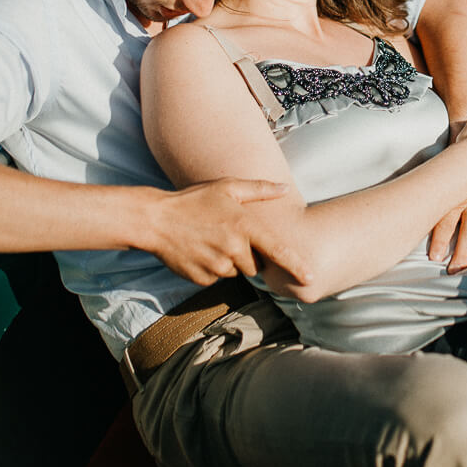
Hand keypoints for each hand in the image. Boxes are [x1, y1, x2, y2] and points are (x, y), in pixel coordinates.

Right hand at [145, 178, 293, 285]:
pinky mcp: (202, 279)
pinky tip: (199, 251)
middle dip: (247, 254)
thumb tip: (285, 188)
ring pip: (235, 272)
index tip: (310, 278)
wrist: (155, 220)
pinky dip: (212, 269)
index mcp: (244, 226)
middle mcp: (233, 248)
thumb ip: (259, 189)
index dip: (296, 266)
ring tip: (210, 241)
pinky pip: (216, 278)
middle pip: (255, 264)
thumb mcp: (227, 187)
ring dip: (229, 262)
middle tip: (227, 235)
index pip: (277, 251)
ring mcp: (217, 266)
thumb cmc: (194, 200)